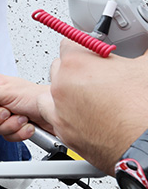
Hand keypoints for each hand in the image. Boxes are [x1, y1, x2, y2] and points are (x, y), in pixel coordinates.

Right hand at [0, 74, 55, 141]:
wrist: (55, 113)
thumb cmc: (36, 96)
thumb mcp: (6, 92)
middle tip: (7, 111)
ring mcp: (3, 115)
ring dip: (10, 125)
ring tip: (22, 117)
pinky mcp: (11, 127)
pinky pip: (6, 136)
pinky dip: (18, 133)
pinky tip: (26, 124)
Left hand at [46, 40, 147, 171]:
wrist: (145, 146)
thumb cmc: (142, 111)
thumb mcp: (144, 68)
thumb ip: (139, 52)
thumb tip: (144, 47)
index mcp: (77, 64)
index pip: (70, 43)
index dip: (86, 49)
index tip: (94, 54)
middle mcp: (61, 85)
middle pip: (59, 67)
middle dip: (76, 71)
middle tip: (97, 79)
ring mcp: (59, 110)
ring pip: (51, 92)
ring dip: (65, 93)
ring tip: (88, 99)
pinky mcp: (63, 132)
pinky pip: (53, 118)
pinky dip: (64, 116)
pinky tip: (83, 117)